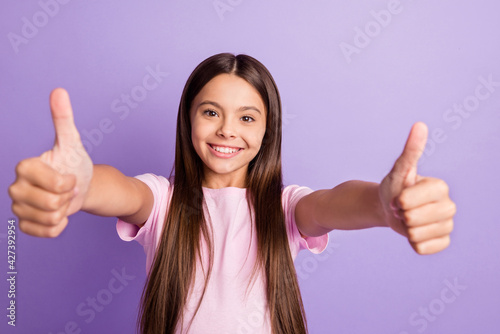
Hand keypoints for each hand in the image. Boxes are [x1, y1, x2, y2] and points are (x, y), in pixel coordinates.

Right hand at [8, 88, 92, 236]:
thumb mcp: (71, 142)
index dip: (68, 183)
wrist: (79, 186)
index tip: (68, 176)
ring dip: (65, 211)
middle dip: (68, 197)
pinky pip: (47, 232)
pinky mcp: (24, 224)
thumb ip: (63, 119)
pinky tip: (58, 214)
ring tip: (62, 199)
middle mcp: (15, 187)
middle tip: (67, 189)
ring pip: (51, 219)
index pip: (54, 184)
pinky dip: (59, 226)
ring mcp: (18, 207)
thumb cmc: (73, 164)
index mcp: (24, 167)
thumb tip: (59, 91)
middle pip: (52, 204)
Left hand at [379, 122, 455, 254]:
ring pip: (417, 235)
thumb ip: (410, 151)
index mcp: (440, 187)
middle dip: (400, 215)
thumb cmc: (394, 187)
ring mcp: (447, 225)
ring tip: (406, 219)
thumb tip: (420, 125)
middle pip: (414, 220)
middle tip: (400, 208)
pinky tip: (414, 233)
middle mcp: (449, 205)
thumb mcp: (399, 170)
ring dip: (405, 229)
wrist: (390, 208)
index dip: (398, 201)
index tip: (397, 197)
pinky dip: (412, 243)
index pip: (411, 201)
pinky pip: (423, 249)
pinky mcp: (443, 241)